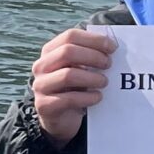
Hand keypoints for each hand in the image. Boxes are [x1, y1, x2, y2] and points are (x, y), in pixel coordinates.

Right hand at [30, 28, 116, 147]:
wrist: (60, 117)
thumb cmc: (74, 87)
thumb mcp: (80, 68)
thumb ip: (90, 55)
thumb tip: (112, 46)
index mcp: (50, 51)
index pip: (70, 36)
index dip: (93, 39)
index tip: (112, 47)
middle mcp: (41, 66)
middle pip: (67, 52)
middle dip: (93, 56)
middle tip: (109, 64)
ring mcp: (41, 86)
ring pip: (68, 75)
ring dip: (92, 78)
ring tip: (104, 82)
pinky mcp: (44, 106)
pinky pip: (69, 99)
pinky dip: (88, 97)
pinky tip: (98, 97)